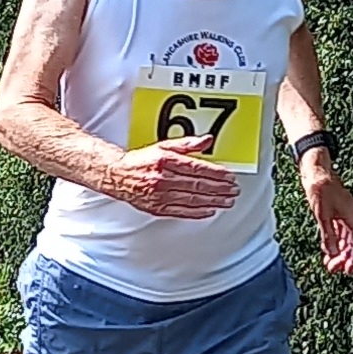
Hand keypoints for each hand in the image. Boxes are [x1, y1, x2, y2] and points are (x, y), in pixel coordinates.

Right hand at [107, 136, 239, 218]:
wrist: (118, 176)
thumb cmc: (140, 162)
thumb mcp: (164, 146)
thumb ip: (187, 144)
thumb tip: (207, 141)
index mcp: (166, 162)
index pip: (197, 168)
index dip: (216, 173)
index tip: (229, 176)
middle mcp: (163, 179)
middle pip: (198, 185)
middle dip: (219, 189)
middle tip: (233, 190)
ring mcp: (160, 196)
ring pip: (193, 199)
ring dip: (213, 201)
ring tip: (227, 201)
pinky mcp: (158, 208)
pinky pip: (182, 212)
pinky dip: (198, 212)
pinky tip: (210, 210)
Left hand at [300, 157, 352, 273]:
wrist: (317, 173)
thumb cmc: (321, 190)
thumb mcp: (322, 215)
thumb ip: (328, 234)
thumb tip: (333, 253)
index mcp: (352, 217)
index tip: (349, 271)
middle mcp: (351, 218)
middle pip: (352, 243)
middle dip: (345, 258)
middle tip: (334, 271)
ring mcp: (344, 216)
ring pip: (346, 239)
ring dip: (339, 253)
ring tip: (330, 266)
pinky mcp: (336, 214)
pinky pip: (339, 233)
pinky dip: (335, 243)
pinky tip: (329, 252)